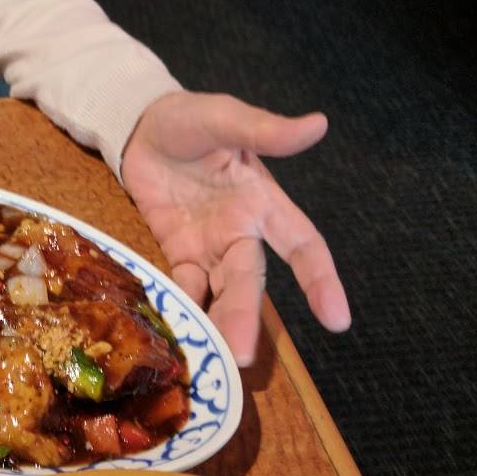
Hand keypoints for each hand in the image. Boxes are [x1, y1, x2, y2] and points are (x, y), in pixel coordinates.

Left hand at [121, 91, 350, 365]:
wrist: (139, 126)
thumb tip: (317, 124)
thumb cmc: (190, 120)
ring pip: (216, 291)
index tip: (337, 320)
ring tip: (213, 355)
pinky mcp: (175, 251)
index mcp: (261, 202)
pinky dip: (180, 307)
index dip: (320, 280)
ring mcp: (206, 246)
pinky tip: (177, 331)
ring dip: (216, 322)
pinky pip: (181, 285)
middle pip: (248, 280)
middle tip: (243, 356)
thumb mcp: (224, 119)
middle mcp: (239, 231)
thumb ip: (263, 130)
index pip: (302, 245)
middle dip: (247, 316)